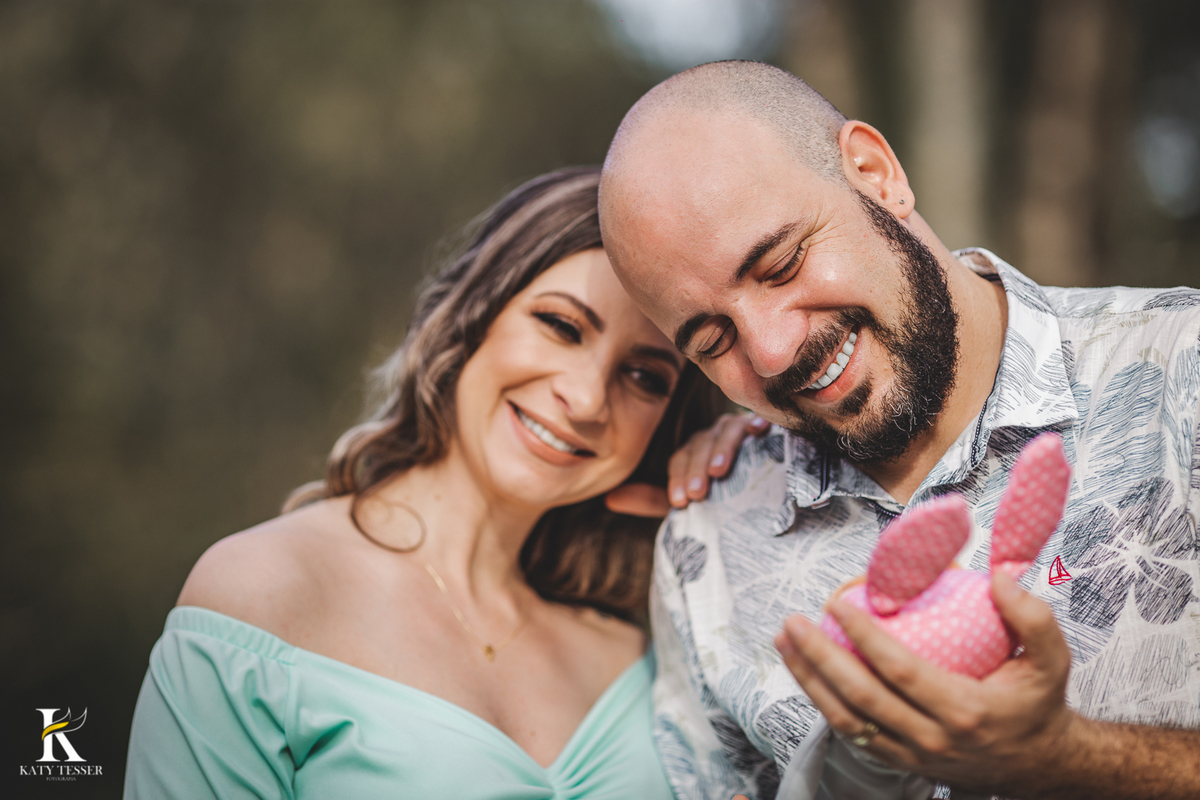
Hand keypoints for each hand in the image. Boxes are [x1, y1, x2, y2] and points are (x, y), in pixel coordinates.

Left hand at [604, 413, 768, 516]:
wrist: (764, 492)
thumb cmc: (722, 498)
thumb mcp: (685, 500)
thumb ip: (651, 500)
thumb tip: (610, 499)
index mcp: (692, 450)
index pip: (680, 459)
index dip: (678, 478)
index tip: (680, 502)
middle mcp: (713, 435)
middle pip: (700, 445)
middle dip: (695, 469)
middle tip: (697, 494)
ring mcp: (738, 428)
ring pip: (725, 432)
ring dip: (721, 449)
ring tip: (718, 471)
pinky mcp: (763, 428)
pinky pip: (758, 420)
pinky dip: (756, 422)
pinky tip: (758, 429)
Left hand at [774, 571, 1080, 794]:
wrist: (1040, 765)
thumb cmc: (1038, 703)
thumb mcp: (1052, 661)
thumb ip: (1033, 617)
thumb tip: (997, 576)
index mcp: (965, 711)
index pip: (900, 670)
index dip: (864, 637)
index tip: (838, 604)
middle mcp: (934, 739)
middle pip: (861, 698)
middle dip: (819, 658)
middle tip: (793, 623)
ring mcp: (914, 756)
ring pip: (848, 721)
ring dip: (809, 681)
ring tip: (785, 643)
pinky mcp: (903, 763)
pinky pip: (854, 735)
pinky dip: (824, 703)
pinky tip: (806, 672)